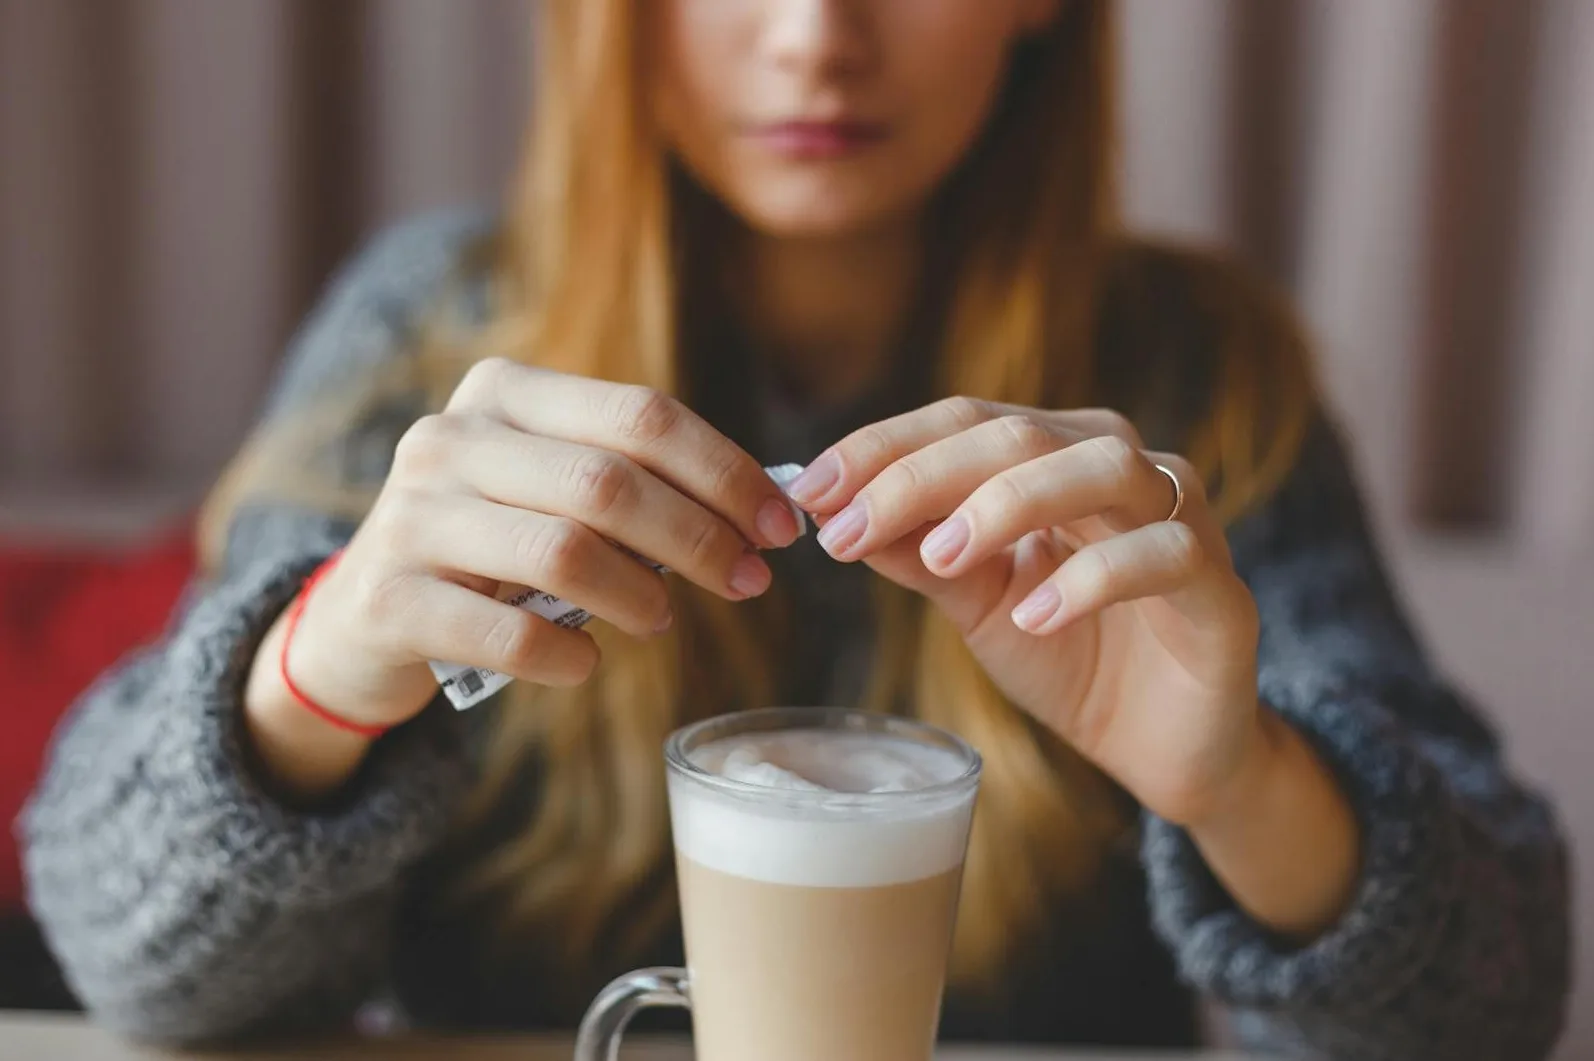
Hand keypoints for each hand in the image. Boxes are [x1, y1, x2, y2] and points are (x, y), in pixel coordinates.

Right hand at [250, 358, 800, 737]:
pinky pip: (505, 634)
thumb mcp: (553, 495)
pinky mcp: (388, 598)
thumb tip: (765, 511)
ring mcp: (410, 516)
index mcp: (504, 394)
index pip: (641, 415)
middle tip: (750, 582)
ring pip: (563, 551)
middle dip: (700, 537)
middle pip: (609, 482)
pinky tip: (587, 664)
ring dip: (640, 594)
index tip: (780, 527)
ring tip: (664, 620)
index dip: (725, 472)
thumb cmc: (492, 550)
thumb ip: (638, 486)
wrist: (361, 620)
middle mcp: (449, 439)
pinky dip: (565, 657)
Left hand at [786, 397, 1261, 825]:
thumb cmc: (1070, 655)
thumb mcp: (976, 602)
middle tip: (847, 527)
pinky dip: (1092, 578)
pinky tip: (1034, 616)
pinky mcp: (1220, 589)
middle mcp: (1122, 466)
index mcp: (1058, 454)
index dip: (883, 448)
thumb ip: (919, 554)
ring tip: (940, 558)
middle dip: (921, 476)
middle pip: (1019, 434)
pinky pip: (1163, 556)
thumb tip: (833, 513)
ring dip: (1007, 505)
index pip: (965, 420)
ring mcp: (1181, 520)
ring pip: (1102, 469)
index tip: (808, 489)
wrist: (1161, 747)